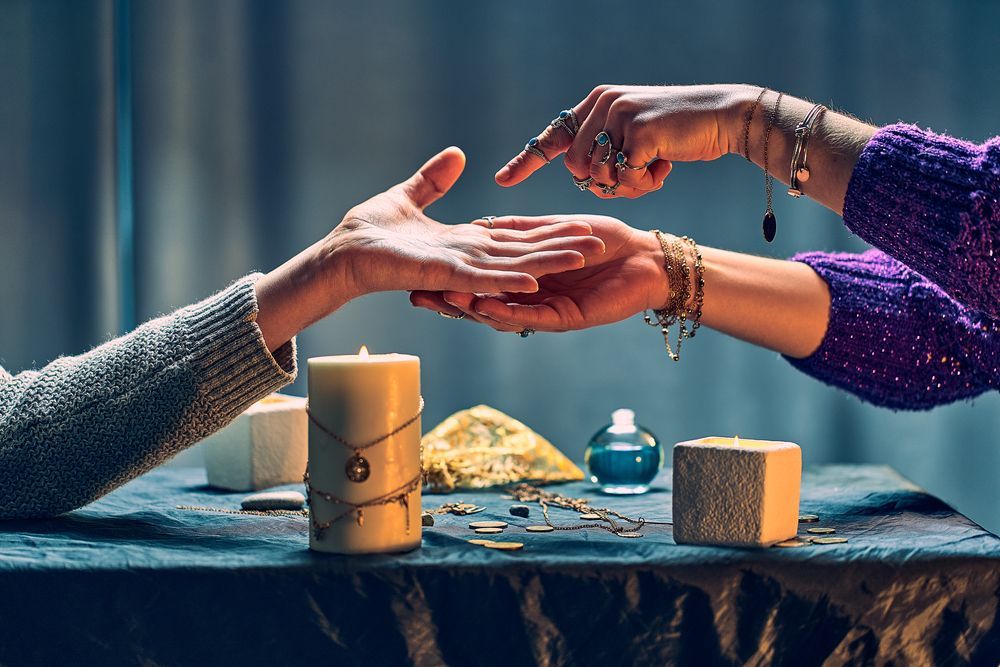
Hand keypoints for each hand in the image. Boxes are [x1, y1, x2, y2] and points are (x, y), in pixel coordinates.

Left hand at [330, 147, 603, 298]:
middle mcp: (465, 260)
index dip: (544, 232)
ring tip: (578, 258)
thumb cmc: (367, 231)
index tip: (576, 225)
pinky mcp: (442, 278)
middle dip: (557, 249)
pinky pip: (478, 282)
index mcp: (461, 244)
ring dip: (543, 265)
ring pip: (509, 269)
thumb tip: (456, 154)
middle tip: (595, 244)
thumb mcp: (406, 197)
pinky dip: (504, 283)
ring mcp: (456, 271)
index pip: (512, 237)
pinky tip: (531, 281)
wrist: (338, 255)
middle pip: (521, 254)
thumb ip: (433, 180)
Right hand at [410, 215, 667, 332]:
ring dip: (470, 308)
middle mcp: (529, 296)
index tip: (414, 271)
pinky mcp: (563, 318)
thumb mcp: (549, 226)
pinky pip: (530, 317)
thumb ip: (517, 227)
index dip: (448, 276)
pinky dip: (507, 311)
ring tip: (442, 302)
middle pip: (479, 300)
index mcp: (524, 276)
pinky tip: (484, 307)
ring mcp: (544, 310)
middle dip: (447, 299)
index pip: (477, 277)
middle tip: (413, 296)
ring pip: (500, 313)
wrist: (645, 256)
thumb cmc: (604, 238)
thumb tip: (482, 221)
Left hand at [495, 84, 750, 198]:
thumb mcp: (636, 138)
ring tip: (653, 169)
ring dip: (626, 186)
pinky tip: (664, 168)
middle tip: (637, 177)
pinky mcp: (637, 130)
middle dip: (604, 184)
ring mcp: (619, 114)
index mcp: (597, 104)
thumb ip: (608, 149)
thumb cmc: (680, 135)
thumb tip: (586, 178)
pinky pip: (624, 177)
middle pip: (577, 167)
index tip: (501, 180)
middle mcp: (603, 104)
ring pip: (598, 175)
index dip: (528, 160)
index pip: (554, 135)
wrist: (723, 117)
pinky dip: (643, 184)